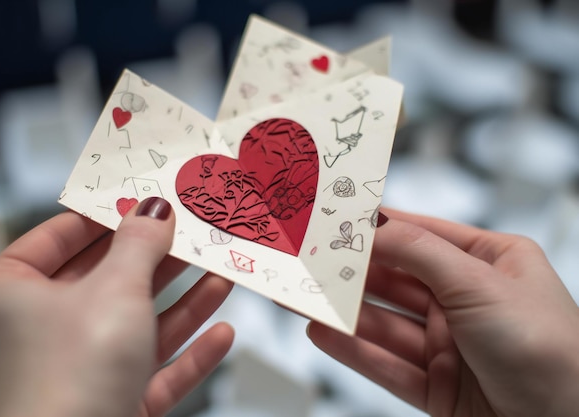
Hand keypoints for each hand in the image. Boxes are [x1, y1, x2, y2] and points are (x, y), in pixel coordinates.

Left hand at [0, 197, 233, 416]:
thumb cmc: (69, 373)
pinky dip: (186, 353)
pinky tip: (222, 334)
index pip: (56, 238)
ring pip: (134, 326)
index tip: (144, 199)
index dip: (104, 215)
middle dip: (156, 260)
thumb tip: (155, 208)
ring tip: (221, 272)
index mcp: (7, 295)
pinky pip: (150, 370)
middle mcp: (34, 333)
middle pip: (105, 282)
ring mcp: (73, 371)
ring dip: (183, 302)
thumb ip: (140, 244)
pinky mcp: (106, 403)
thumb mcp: (114, 289)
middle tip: (191, 233)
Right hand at [308, 208, 578, 416]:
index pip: (423, 235)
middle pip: (397, 280)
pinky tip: (324, 334)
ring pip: (386, 324)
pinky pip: (387, 364)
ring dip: (344, 312)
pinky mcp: (439, 386)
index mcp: (492, 264)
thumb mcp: (480, 284)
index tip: (337, 219)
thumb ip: (420, 252)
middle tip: (309, 260)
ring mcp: (452, 345)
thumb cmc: (553, 352)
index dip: (379, 227)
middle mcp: (469, 301)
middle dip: (351, 272)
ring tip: (304, 297)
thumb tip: (373, 228)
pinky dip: (353, 350)